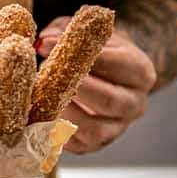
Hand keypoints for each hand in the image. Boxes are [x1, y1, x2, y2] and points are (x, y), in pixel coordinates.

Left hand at [37, 17, 156, 153]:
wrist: (101, 77)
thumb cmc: (91, 50)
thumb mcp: (84, 34)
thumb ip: (66, 32)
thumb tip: (44, 42)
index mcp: (140, 72)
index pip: (116, 63)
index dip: (81, 54)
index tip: (46, 44)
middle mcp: (135, 104)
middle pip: (109, 101)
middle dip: (74, 88)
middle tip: (45, 75)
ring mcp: (115, 129)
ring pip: (93, 129)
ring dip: (62, 112)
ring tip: (39, 95)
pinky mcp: (92, 145)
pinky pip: (73, 144)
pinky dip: (52, 130)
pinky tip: (36, 113)